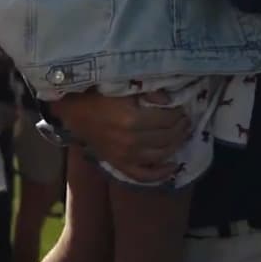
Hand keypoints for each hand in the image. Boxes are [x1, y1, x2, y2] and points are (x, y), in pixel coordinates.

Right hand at [50, 91, 191, 182]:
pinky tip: (173, 166)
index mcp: (132, 120)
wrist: (74, 111)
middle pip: (167, 137)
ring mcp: (125, 156)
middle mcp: (131, 141)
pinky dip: (161, 173)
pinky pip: (143, 175)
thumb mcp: (123, 86)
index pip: (167, 119)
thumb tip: (170, 101)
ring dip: (176, 144)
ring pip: (161, 155)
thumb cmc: (99, 95)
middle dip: (181, 127)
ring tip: (183, 134)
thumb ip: (149, 92)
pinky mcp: (119, 164)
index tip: (183, 107)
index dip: (179, 113)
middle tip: (187, 119)